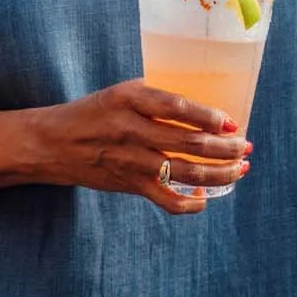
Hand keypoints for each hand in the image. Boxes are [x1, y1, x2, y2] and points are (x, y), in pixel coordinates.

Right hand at [24, 80, 249, 214]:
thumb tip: (204, 108)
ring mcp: (132, 161)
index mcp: (131, 99)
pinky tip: (206, 198)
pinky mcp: (130, 185)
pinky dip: (191, 204)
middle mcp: (132, 130)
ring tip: (240, 169)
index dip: (209, 116)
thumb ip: (157, 97)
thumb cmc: (92, 113)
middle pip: (190, 143)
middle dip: (226, 147)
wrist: (51, 143)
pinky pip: (167, 200)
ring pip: (186, 172)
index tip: (231, 122)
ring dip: (220, 173)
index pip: (178, 107)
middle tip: (245, 146)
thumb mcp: (121, 93)